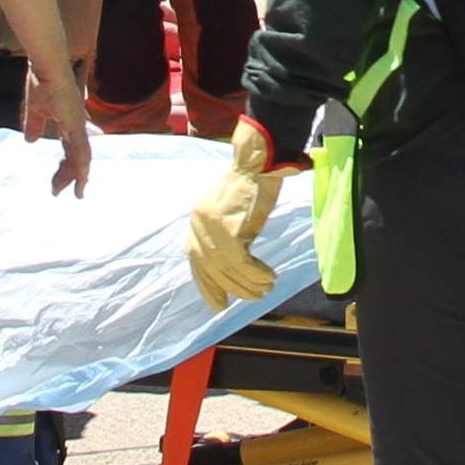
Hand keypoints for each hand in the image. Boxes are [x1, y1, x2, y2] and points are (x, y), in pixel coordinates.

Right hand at [38, 79, 93, 198]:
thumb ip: (33, 125)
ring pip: (82, 159)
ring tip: (74, 193)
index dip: (67, 164)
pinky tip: (80, 182)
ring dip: (77, 177)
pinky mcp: (76, 126)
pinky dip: (81, 169)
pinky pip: (82, 153)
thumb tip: (29, 140)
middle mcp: (77, 125)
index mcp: (68, 121)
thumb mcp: (35, 109)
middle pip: (78, 156)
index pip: (70, 148)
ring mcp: (79, 126)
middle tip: (60, 190)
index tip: (59, 179)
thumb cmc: (41, 82)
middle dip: (70, 175)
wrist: (47, 68)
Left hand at [187, 120, 285, 308]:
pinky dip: (256, 275)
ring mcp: (213, 227)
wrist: (260, 161)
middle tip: (254, 297)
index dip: (207, 285)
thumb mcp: (228, 209)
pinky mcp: (231, 228)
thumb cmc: (252, 184)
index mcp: (197, 220)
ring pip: (228, 269)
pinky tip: (268, 277)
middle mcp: (199, 225)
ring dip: (249, 285)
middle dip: (232, 288)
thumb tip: (231, 262)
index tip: (219, 303)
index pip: (196, 261)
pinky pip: (242, 263)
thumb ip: (224, 231)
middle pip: (212, 268)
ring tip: (266, 289)